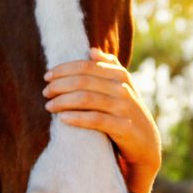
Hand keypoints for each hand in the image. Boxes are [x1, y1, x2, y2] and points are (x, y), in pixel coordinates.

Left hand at [42, 48, 160, 192]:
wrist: (146, 142)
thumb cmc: (126, 110)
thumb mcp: (122, 87)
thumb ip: (109, 67)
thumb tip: (92, 50)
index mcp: (120, 75)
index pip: (86, 66)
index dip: (64, 69)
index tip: (47, 76)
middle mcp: (122, 88)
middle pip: (83, 81)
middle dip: (60, 85)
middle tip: (46, 92)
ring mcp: (124, 107)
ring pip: (86, 99)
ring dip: (63, 101)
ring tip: (49, 106)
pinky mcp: (123, 127)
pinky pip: (95, 120)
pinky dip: (76, 118)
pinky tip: (62, 119)